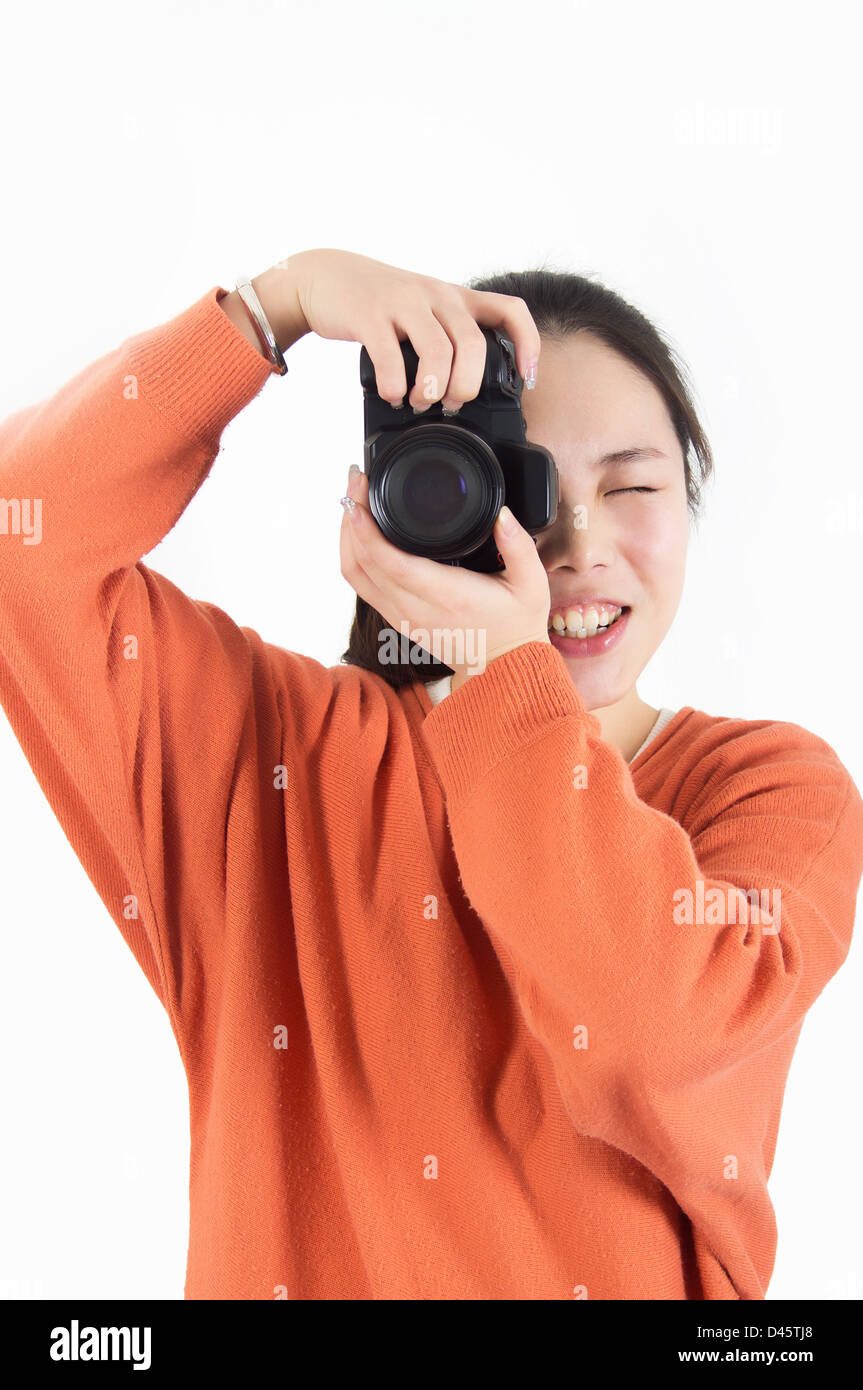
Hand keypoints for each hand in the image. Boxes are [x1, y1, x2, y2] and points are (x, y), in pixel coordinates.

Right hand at [249, 247, 541, 407]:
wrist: (325, 276)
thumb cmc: (380, 302)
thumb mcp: (424, 312)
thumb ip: (447, 340)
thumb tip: (465, 393)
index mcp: (455, 298)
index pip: (510, 310)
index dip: (527, 344)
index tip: (525, 380)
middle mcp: (436, 295)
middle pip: (473, 342)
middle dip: (467, 385)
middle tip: (453, 405)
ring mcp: (402, 302)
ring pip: (437, 350)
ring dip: (433, 389)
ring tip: (420, 403)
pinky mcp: (369, 314)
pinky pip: (390, 357)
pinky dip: (394, 387)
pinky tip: (392, 395)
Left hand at [340, 465, 551, 690]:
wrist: (504, 671)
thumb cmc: (517, 627)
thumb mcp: (531, 585)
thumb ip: (519, 546)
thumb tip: (502, 513)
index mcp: (447, 596)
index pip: (391, 561)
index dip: (366, 528)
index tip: (359, 495)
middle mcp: (416, 609)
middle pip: (362, 562)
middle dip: (351, 517)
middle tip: (355, 480)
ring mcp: (402, 617)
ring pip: (355, 575)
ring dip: (347, 536)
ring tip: (353, 499)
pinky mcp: (397, 620)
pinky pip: (362, 586)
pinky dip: (353, 555)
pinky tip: (359, 531)